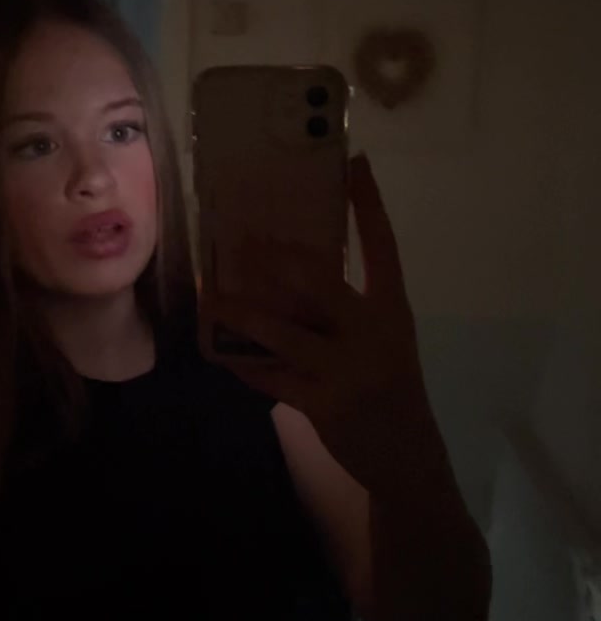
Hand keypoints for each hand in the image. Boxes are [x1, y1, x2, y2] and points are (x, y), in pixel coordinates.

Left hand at [207, 153, 433, 488]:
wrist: (407, 457)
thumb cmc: (389, 387)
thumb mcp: (384, 341)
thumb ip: (346, 310)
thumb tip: (288, 274)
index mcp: (393, 310)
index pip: (384, 246)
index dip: (370, 204)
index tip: (355, 164)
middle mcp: (374, 333)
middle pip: (321, 283)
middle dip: (277, 261)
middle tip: (243, 238)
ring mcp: (349, 370)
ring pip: (283, 333)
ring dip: (242, 315)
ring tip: (212, 298)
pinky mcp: (324, 404)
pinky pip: (272, 378)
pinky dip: (244, 365)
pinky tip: (221, 353)